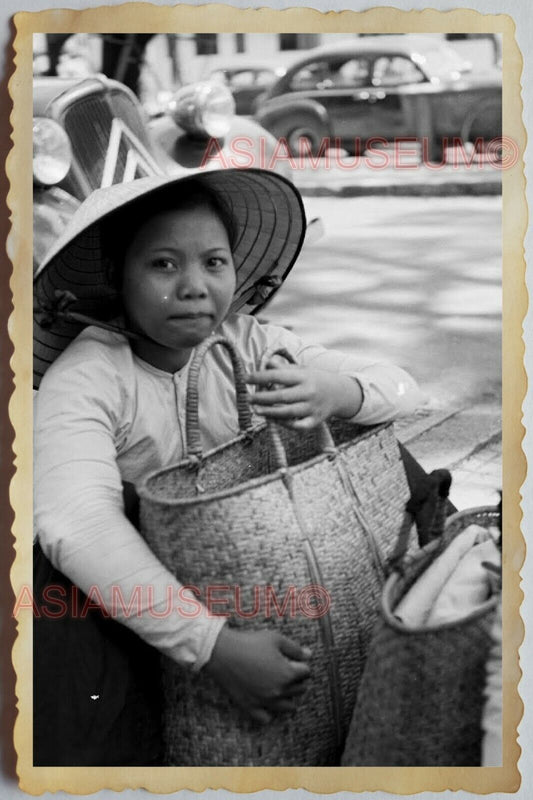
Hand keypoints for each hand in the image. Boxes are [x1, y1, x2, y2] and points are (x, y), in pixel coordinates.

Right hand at [204, 627, 311, 723]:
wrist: (223, 653)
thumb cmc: (250, 643)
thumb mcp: (276, 639)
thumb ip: (295, 649)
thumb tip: (308, 655)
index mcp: (287, 674)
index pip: (306, 673)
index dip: (302, 664)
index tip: (295, 660)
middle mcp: (279, 691)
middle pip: (299, 690)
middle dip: (297, 680)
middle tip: (288, 670)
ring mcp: (265, 702)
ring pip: (287, 707)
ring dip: (288, 697)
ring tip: (281, 686)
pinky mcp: (250, 707)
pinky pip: (266, 718)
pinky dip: (269, 712)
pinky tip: (267, 701)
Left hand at [246, 365, 362, 429]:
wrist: (340, 393)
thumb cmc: (315, 379)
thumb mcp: (302, 369)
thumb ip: (283, 368)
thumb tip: (265, 363)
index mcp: (304, 376)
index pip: (279, 376)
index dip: (260, 377)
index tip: (245, 378)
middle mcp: (309, 392)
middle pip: (281, 396)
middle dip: (262, 397)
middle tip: (248, 398)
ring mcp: (313, 408)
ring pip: (288, 412)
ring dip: (269, 412)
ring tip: (255, 409)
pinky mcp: (315, 421)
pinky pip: (297, 425)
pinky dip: (284, 424)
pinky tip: (272, 419)